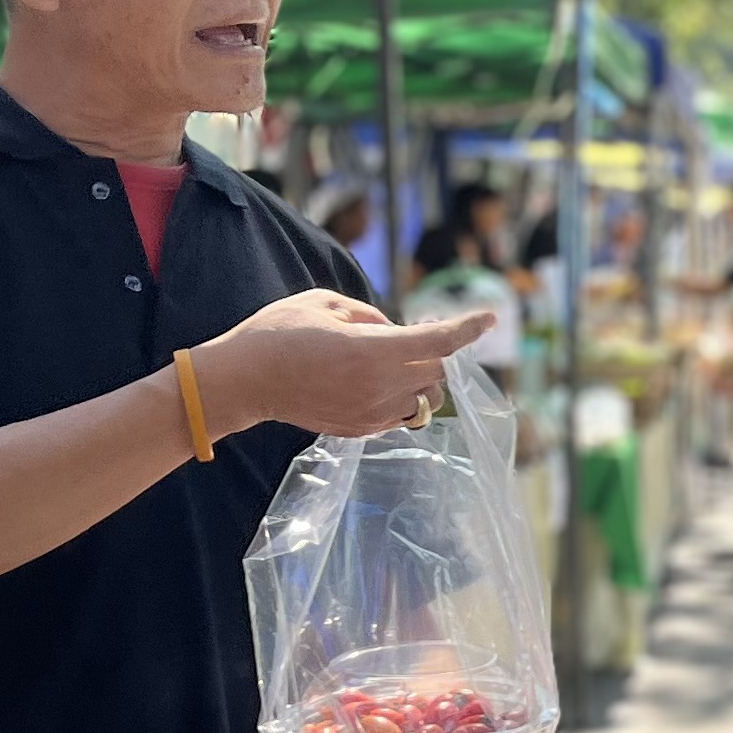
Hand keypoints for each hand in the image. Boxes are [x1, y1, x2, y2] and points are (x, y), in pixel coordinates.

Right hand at [197, 292, 497, 440]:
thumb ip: (370, 315)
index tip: (490, 318)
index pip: (438, 342)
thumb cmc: (278, 332)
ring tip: (383, 360)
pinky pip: (400, 415)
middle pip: (436, 371)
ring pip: (422, 398)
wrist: (243, 381)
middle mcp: (379, 386)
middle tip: (407, 334)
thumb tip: (393, 330)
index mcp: (373, 350)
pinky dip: (399, 396)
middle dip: (432, 351)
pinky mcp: (360, 429)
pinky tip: (369, 381)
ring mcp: (371, 413)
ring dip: (417, 377)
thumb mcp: (324, 303)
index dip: (468, 328)